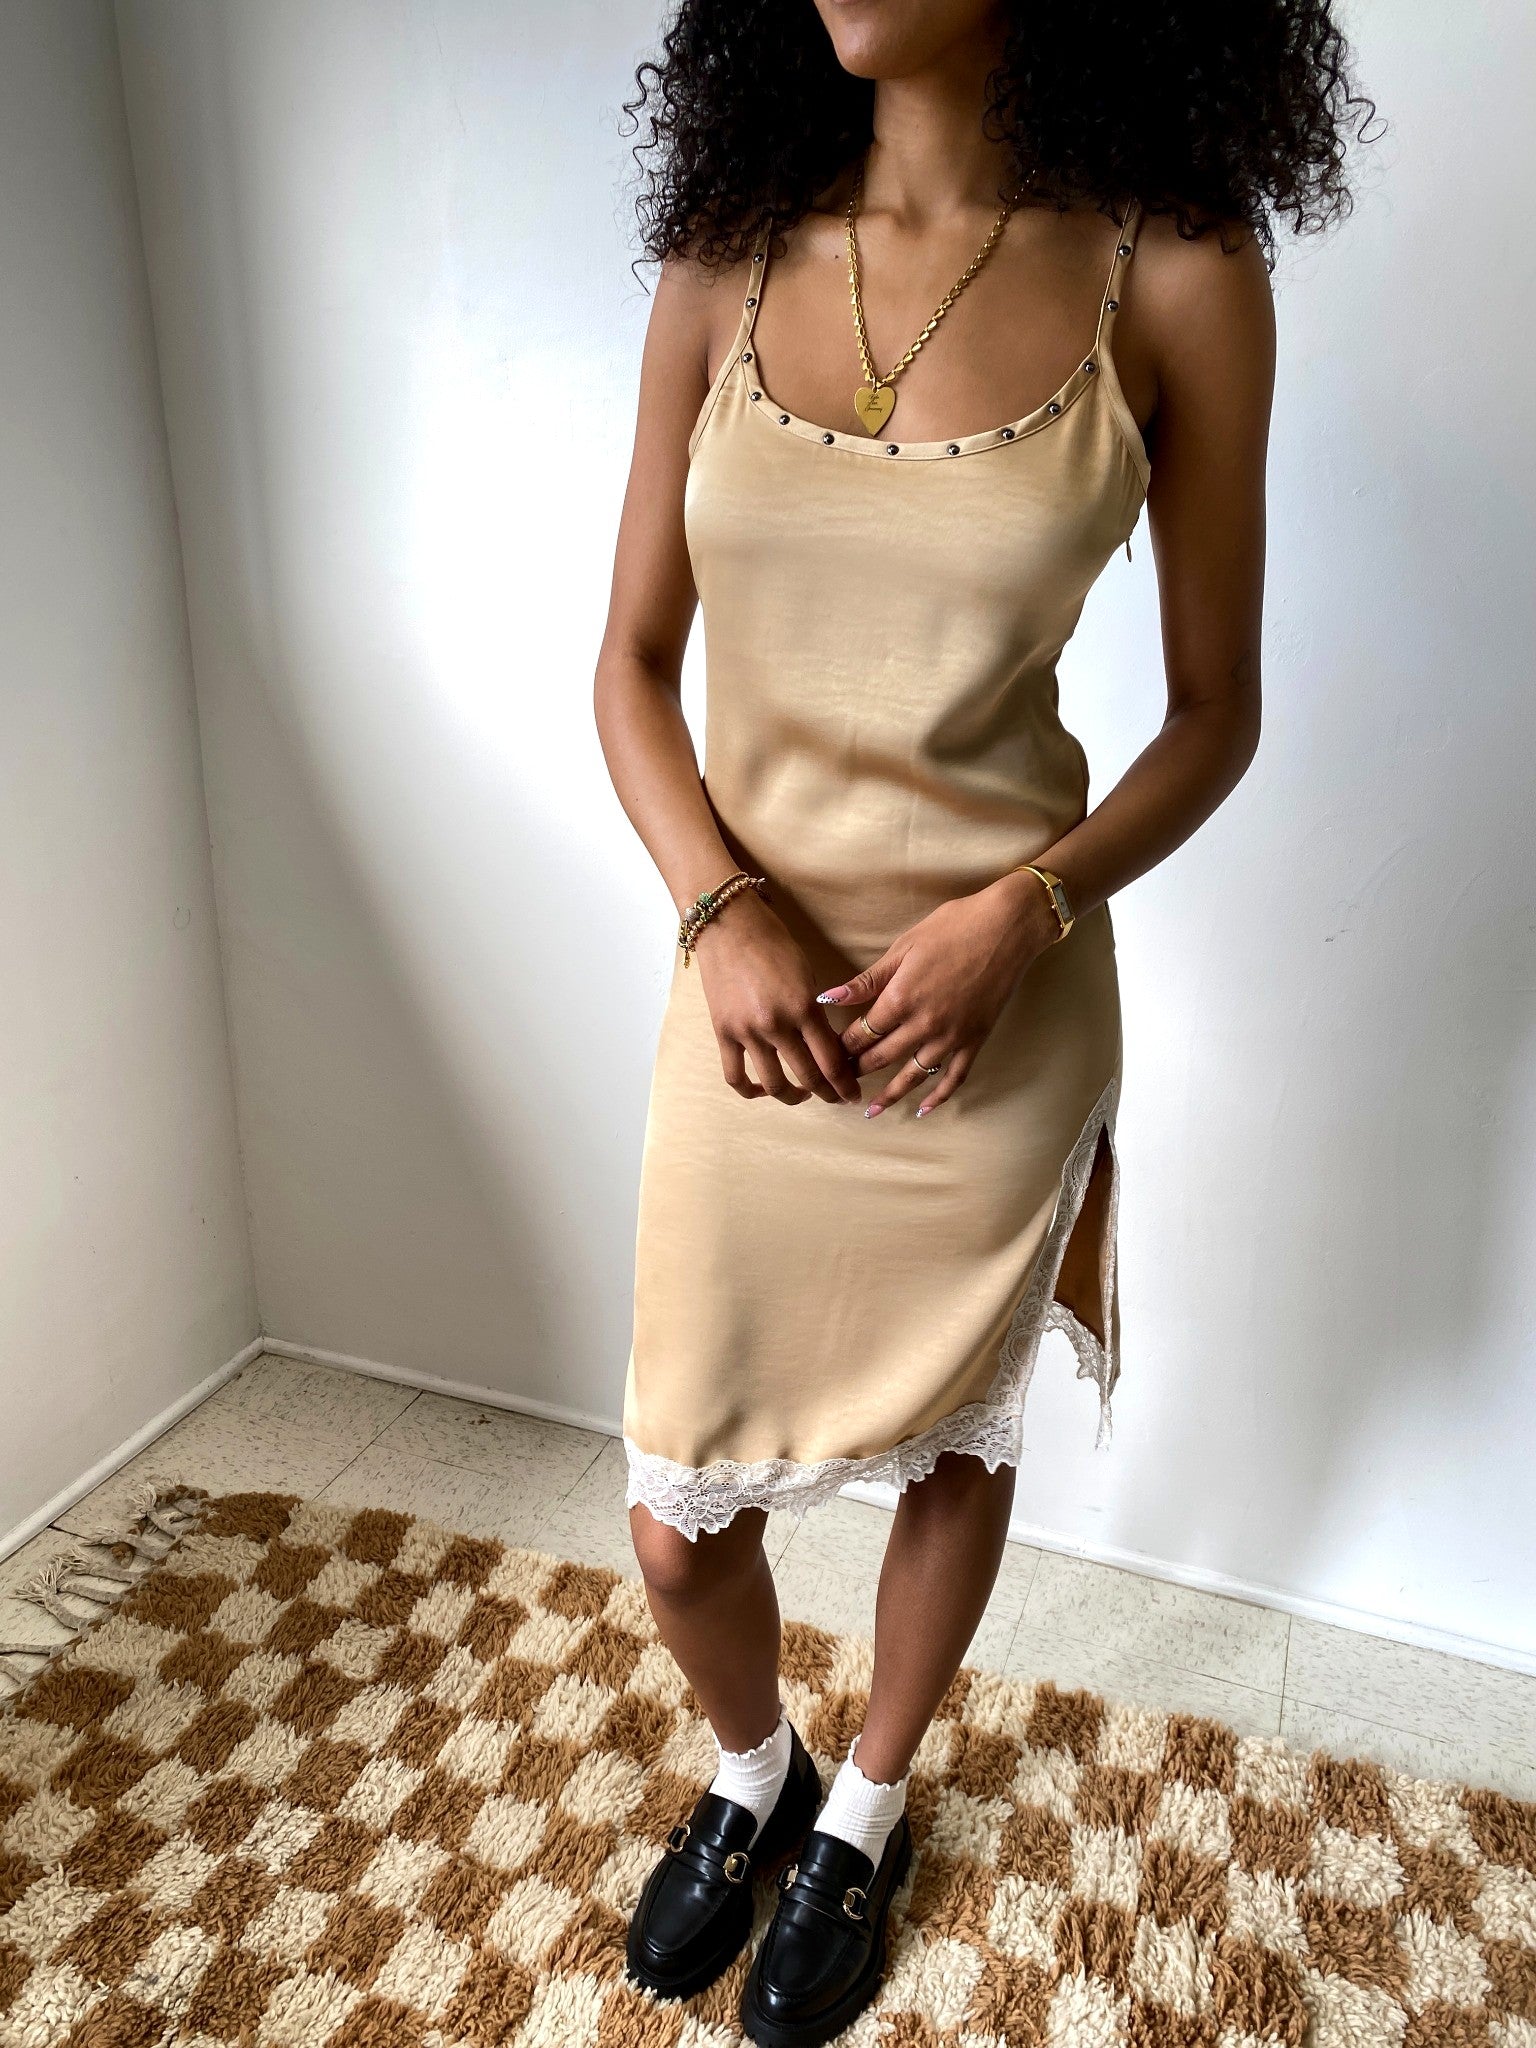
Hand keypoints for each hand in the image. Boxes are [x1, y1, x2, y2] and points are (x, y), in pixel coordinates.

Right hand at [693, 892, 862, 1106]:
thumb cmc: (773, 943)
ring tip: (802, 1096)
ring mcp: (747, 1032)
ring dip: (794, 1097)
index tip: (852, 1093)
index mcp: (803, 1007)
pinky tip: (763, 1089)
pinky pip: (736, 1076)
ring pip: (775, 1084)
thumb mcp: (806, 974)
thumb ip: (815, 1012)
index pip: (832, 1059)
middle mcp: (776, 1025)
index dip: (845, 1083)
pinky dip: (751, 1091)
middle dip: (829, 1093)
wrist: (729, 924)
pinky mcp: (723, 1033)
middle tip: (837, 1098)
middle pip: (809, 1076)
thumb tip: (826, 1044)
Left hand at [818, 872, 1060, 1116]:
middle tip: (840, 1081)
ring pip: (913, 1076)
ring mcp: (952, 1036)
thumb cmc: (953, 927)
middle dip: (857, 1070)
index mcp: (901, 999)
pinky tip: (923, 1110)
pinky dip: (938, 1097)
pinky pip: (954, 1077)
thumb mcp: (904, 947)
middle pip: (881, 1057)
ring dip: (890, 1094)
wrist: (1008, 928)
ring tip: (871, 1110)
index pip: (862, 1033)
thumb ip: (867, 980)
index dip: (842, 1046)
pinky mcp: (975, 1039)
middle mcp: (924, 1025)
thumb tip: (830, 997)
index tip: (829, 1054)